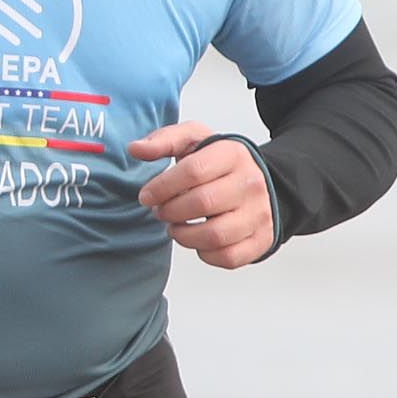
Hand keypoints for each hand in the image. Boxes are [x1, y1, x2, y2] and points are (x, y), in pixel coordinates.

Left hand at [130, 121, 273, 268]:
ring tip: (175, 227)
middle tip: (160, 211)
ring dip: (184, 235)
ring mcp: (259, 213)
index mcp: (232, 154)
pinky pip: (228, 257)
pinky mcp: (262, 239)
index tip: (146, 195)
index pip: (193, 170)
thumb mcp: (193, 140)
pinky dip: (205, 254)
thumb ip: (163, 140)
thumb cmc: (217, 163)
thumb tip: (135, 148)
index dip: (162, 187)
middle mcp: (251, 183)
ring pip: (215, 235)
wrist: (257, 181)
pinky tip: (196, 240)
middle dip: (170, 211)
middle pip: (202, 203)